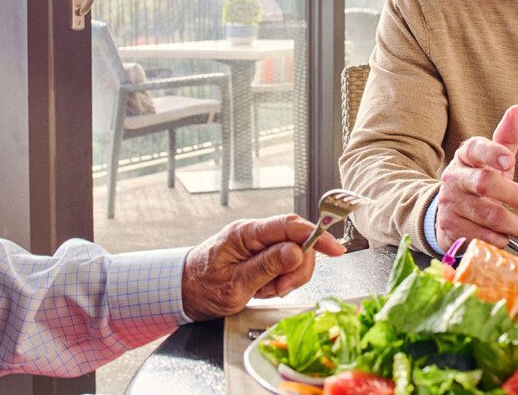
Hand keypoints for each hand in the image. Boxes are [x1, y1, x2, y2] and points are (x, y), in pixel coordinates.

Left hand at [181, 213, 344, 320]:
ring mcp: (258, 244)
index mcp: (246, 233)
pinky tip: (264, 289)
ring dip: (288, 277)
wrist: (182, 292)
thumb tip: (296, 252)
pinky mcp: (261, 255)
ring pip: (294, 255)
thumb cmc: (201, 287)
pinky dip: (280, 281)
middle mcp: (254, 234)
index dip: (316, 235)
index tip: (335, 249)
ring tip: (266, 290)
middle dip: (298, 268)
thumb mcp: (234, 284)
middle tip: (281, 288)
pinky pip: (284, 265)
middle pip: (297, 241)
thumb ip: (266, 266)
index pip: (289, 226)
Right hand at [434, 105, 517, 251]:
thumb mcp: (494, 159)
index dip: (492, 153)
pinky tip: (504, 237)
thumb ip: (507, 136)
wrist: (450, 211)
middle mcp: (455, 177)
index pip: (476, 149)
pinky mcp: (450, 227)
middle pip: (484, 183)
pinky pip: (477, 234)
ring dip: (509, 223)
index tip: (509, 160)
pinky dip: (496, 238)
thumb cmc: (480, 181)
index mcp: (466, 156)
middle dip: (514, 195)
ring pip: (484, 213)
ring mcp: (451, 202)